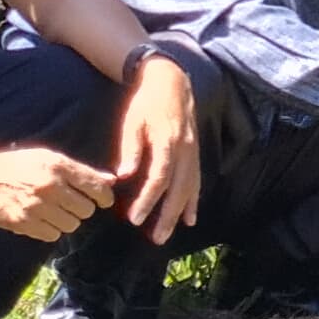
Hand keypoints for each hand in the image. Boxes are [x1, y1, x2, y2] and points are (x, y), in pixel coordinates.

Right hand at [0, 145, 116, 240]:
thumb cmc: (19, 165)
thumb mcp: (50, 158)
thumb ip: (81, 171)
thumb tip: (112, 180)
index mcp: (58, 166)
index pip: (96, 187)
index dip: (104, 197)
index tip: (103, 201)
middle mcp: (49, 186)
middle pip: (86, 210)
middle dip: (83, 208)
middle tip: (71, 204)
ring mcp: (36, 206)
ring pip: (71, 225)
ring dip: (67, 220)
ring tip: (54, 210)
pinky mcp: (23, 223)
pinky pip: (52, 235)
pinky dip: (51, 230)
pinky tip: (42, 218)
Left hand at [112, 55, 200, 244]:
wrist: (170, 80)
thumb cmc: (145, 101)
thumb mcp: (132, 121)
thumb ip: (129, 149)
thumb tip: (122, 177)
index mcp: (167, 142)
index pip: (158, 178)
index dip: (147, 201)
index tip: (134, 219)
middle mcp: (185, 150)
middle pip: (178, 189)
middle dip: (167, 215)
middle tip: (156, 238)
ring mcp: (193, 151)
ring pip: (190, 188)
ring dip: (180, 212)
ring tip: (169, 233)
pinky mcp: (195, 152)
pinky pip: (197, 180)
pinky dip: (194, 200)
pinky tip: (190, 217)